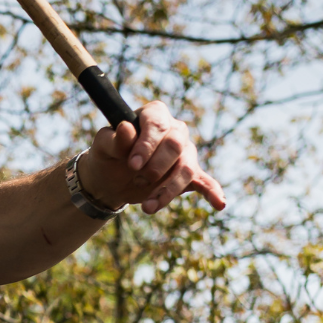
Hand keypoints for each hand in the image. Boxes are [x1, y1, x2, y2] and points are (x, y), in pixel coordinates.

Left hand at [77, 100, 225, 214]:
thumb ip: (115, 139)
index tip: (133, 165)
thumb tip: (126, 127)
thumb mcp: (103, 146)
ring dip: (167, 190)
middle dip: (157, 167)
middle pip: (176, 146)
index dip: (147, 145)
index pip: (157, 125)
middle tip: (138, 180)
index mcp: (154, 114)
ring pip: (186, 169)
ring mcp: (185, 152)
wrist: (111, 178)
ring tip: (148, 207)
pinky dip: (212, 192)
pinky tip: (219, 204)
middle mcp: (174, 130)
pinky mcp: (190, 175)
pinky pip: (205, 182)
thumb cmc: (108, 154)